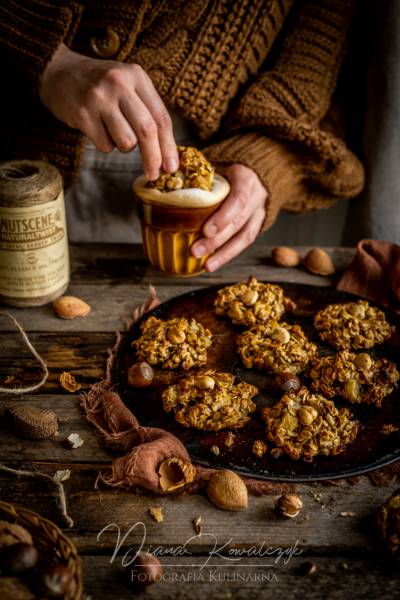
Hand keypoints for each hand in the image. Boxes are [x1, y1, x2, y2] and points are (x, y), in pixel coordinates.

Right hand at [39, 44, 178, 179]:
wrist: (58, 73)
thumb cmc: (102, 87)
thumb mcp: (128, 87)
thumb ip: (148, 112)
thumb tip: (167, 155)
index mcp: (137, 76)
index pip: (161, 117)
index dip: (169, 146)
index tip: (172, 167)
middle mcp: (119, 84)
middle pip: (147, 131)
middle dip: (153, 158)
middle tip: (154, 174)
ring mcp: (99, 99)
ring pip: (126, 142)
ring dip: (125, 147)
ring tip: (114, 131)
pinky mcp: (82, 114)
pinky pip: (105, 146)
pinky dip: (105, 144)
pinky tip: (97, 128)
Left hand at [191, 164, 266, 270]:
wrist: (257, 172)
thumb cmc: (230, 168)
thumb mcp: (218, 164)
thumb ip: (199, 173)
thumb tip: (168, 178)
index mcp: (246, 178)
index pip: (239, 199)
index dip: (224, 217)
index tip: (207, 230)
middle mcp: (256, 197)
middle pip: (238, 222)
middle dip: (217, 240)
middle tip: (195, 251)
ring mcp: (259, 213)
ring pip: (245, 237)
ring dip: (224, 254)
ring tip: (206, 266)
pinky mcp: (257, 225)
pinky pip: (244, 243)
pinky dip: (227, 255)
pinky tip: (212, 264)